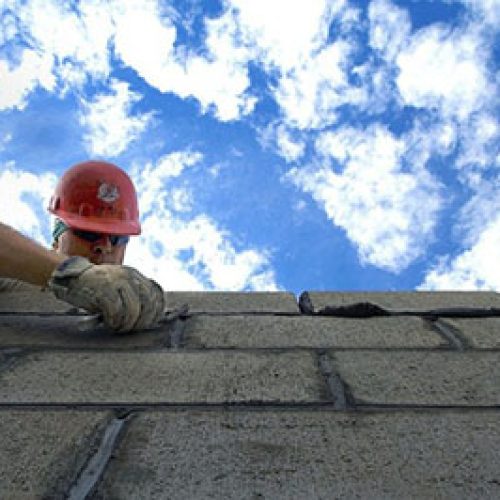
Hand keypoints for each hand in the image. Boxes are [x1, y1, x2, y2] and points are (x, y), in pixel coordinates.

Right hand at [48, 256, 164, 331]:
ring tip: (118, 328)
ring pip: (133, 310)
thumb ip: (133, 295)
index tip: (151, 323)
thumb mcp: (119, 285)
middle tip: (132, 329)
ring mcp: (116, 283)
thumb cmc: (96, 287)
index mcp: (135, 275)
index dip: (157, 311)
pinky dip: (114, 322)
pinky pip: (116, 312)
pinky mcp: (103, 291)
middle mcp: (129, 276)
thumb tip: (148, 317)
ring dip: (127, 324)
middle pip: (148, 303)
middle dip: (143, 321)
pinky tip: (109, 323)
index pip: (156, 293)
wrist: (71, 277)